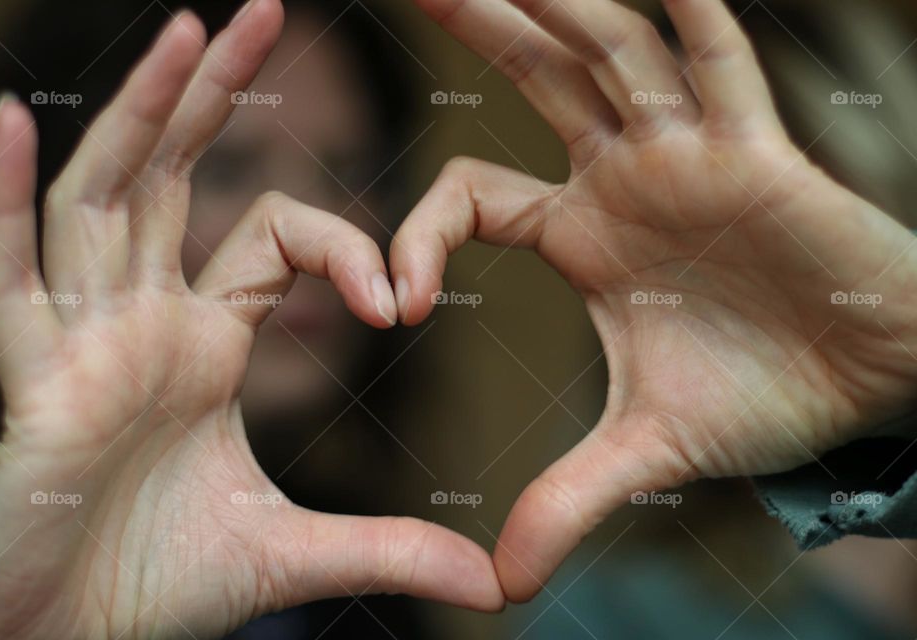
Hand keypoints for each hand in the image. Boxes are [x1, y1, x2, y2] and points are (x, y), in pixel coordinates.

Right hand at [0, 3, 501, 638]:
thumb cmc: (153, 592)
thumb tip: (494, 584)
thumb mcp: (293, 556)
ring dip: (138, 114)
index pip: (271, 243)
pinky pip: (3, 280)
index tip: (398, 302)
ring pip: (102, 202)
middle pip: (174, 182)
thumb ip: (392, 552)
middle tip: (263, 11)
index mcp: (202, 348)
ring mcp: (80, 346)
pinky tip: (8, 120)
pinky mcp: (29, 388)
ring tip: (186, 28)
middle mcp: (139, 326)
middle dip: (213, 96)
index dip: (341, 247)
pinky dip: (0, 203)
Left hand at [395, 0, 916, 601]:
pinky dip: (685, 17)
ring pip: (614, 54)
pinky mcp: (759, 153)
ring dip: (559, 4)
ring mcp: (691, 154)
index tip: (400, 306)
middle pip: (537, 81)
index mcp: (581, 234)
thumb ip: (566, 500)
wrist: (869, 389)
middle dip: (481, 26)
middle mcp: (625, 177)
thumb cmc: (764, 398)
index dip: (421, 235)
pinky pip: (718, 65)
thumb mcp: (644, 448)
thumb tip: (501, 586)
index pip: (471, 196)